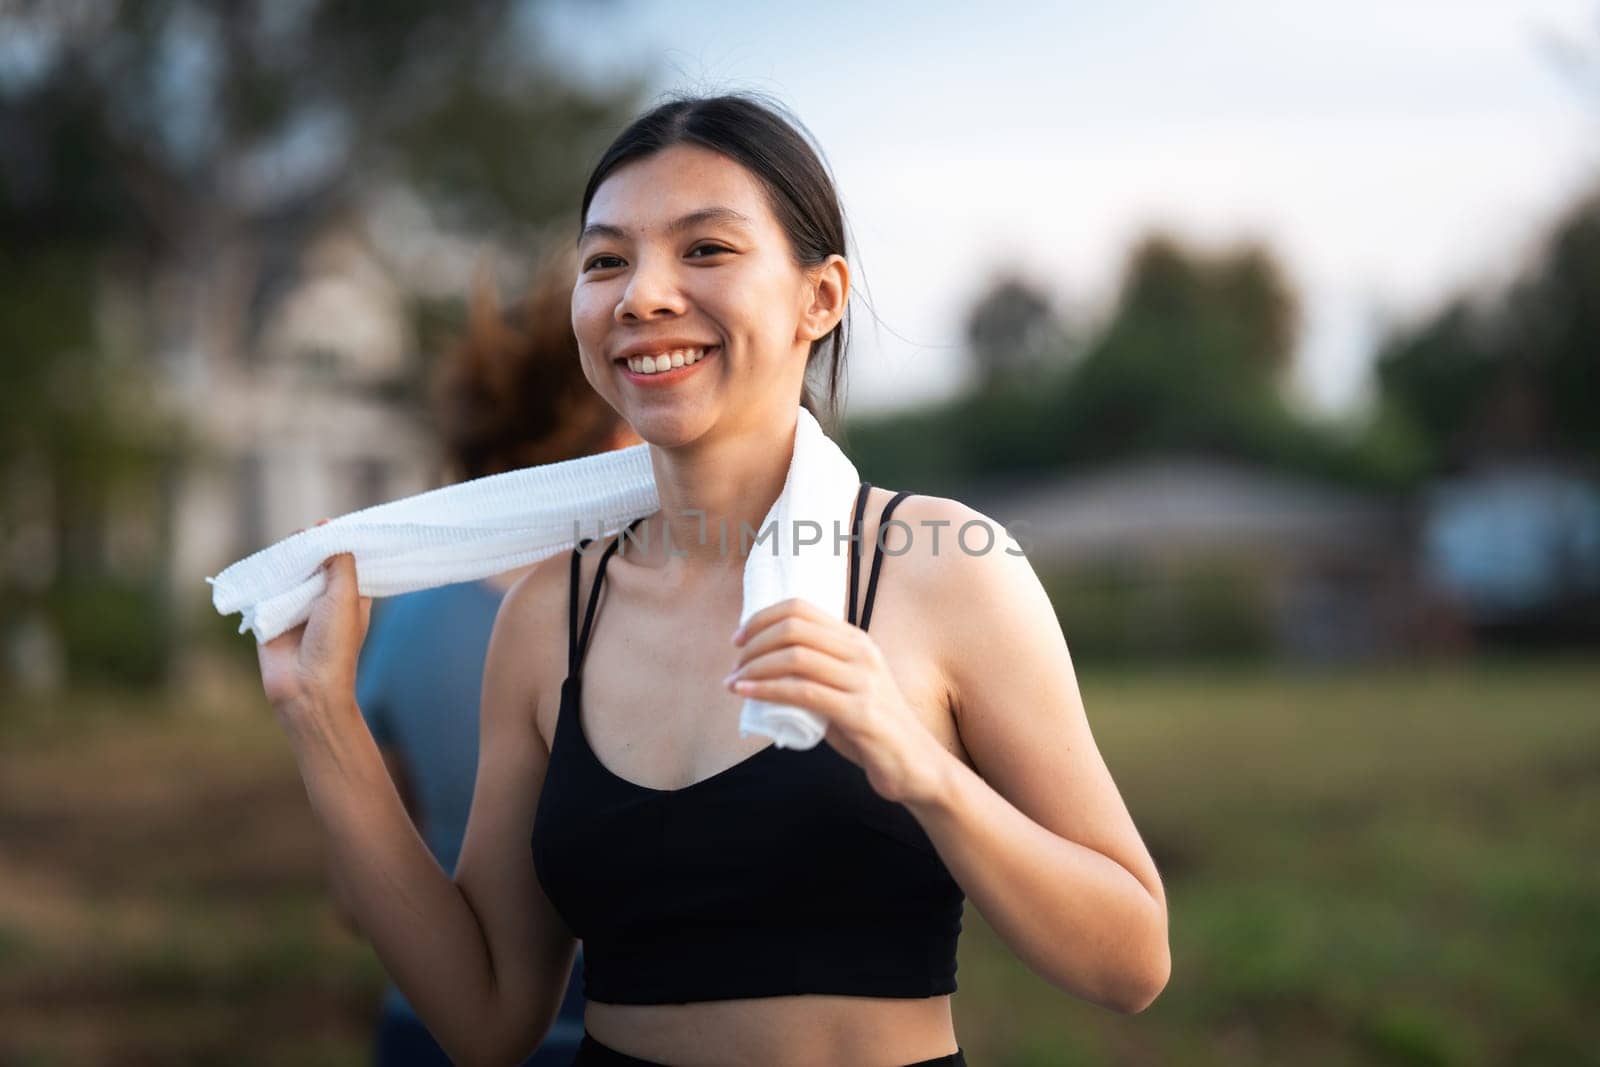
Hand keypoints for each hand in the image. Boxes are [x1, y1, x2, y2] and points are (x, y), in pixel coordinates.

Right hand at [255, 519, 372, 716]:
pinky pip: (267, 589)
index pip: (346, 563)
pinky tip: (268, 559)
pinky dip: (267, 575)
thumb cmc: (335, 644)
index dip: (340, 544)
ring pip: (291, 574)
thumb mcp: (347, 598)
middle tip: (306, 531)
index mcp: (351, 598)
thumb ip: (341, 564)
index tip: (332, 524)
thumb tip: (330, 532)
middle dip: (311, 548)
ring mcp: (298, 608)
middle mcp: (325, 601)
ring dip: (288, 558)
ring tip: (290, 541)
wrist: (305, 686)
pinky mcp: (272, 616)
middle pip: (316, 565)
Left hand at [726, 598, 948, 805]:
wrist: (915, 764)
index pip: (802, 608)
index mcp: (857, 641)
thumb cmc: (872, 729)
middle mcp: (861, 653)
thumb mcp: (844, 689)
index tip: (739, 639)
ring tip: (734, 683)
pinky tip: (746, 694)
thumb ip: (815, 673)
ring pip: (795, 658)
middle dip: (754, 642)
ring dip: (754, 668)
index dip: (762, 617)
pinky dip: (766, 691)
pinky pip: (802, 693)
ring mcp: (863, 682)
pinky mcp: (860, 713)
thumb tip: (762, 667)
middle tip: (735, 664)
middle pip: (794, 628)